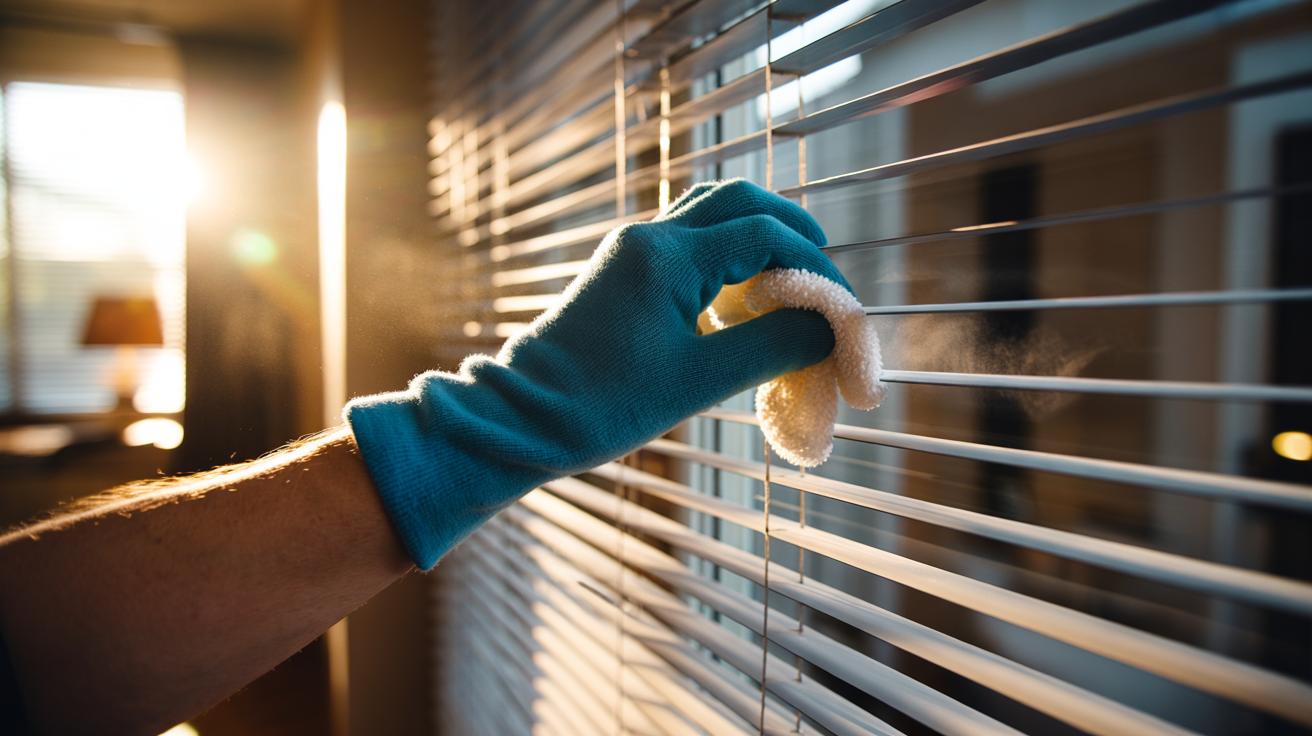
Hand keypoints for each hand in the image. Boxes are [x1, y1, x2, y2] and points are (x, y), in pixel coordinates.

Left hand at [346, 179, 849, 567]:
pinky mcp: (623, 269)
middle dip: (794, 234)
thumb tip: (828, 327)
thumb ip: (770, 346)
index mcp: (668, 257)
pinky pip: (689, 239)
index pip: (767, 235)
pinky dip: (728, 254)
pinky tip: (742, 301)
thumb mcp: (697, 381)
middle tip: (826, 280)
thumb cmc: (602, 407)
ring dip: (760, 237)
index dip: (818, 270)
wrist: (520, 419)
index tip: (843, 315)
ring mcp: (632, 249)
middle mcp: (649, 237)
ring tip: (792, 286)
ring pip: (713, 212)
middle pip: (741, 200)